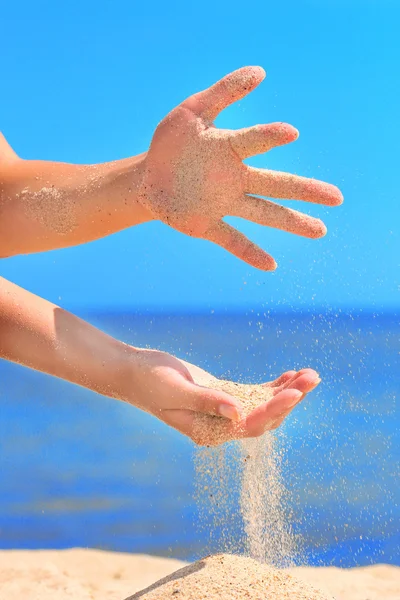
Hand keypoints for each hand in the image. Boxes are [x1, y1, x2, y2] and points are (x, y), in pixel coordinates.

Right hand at [125, 348, 319, 442]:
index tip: (294, 393)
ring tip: (311, 374)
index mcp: (208, 432)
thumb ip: (207, 401)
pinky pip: (255, 394)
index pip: (249, 425)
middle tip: (312, 378)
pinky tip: (291, 375)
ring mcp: (224, 411)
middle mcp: (220, 426)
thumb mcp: (176, 390)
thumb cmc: (149, 381)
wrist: (134, 372)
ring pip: (263, 405)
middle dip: (289, 399)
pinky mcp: (224, 395)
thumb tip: (238, 411)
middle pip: (264, 417)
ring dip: (287, 390)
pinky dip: (273, 385)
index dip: (274, 410)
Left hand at [138, 66, 342, 270]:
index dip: (269, 137)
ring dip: (292, 222)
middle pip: (276, 184)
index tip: (289, 133)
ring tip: (321, 231)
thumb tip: (260, 71)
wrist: (147, 178)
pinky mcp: (206, 225)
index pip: (254, 141)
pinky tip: (271, 266)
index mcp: (230, 148)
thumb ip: (223, 93)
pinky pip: (232, 240)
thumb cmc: (171, 144)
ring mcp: (223, 203)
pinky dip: (250, 252)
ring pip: (264, 213)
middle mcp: (235, 178)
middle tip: (336, 197)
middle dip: (306, 191)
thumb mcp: (191, 112)